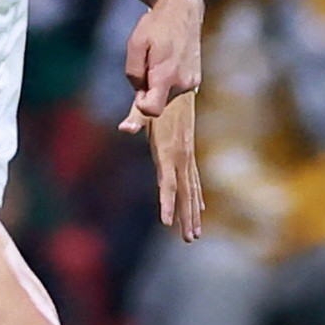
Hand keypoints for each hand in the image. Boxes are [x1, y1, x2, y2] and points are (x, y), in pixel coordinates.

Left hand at [121, 0, 203, 124]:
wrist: (183, 10)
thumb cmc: (156, 25)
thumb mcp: (135, 44)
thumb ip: (134, 72)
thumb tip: (138, 92)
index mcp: (166, 75)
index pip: (151, 111)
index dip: (138, 111)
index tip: (133, 105)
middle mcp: (182, 83)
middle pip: (157, 105)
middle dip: (146, 94)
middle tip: (143, 69)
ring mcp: (191, 82)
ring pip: (166, 97)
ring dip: (156, 86)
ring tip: (156, 59)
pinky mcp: (195, 79)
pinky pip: (174, 89)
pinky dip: (166, 82)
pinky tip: (165, 62)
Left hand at [125, 87, 203, 242]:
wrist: (179, 84)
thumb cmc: (158, 97)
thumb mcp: (143, 107)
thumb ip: (135, 118)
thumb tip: (124, 127)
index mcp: (168, 149)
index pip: (168, 182)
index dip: (168, 203)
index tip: (168, 223)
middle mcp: (181, 155)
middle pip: (184, 192)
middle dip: (186, 216)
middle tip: (189, 239)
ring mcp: (186, 155)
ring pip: (192, 188)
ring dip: (194, 212)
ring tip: (195, 234)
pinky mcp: (187, 152)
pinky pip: (193, 178)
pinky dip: (196, 195)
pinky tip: (199, 207)